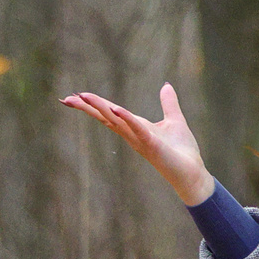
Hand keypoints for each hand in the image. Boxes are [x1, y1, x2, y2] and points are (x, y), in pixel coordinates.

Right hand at [62, 84, 214, 204]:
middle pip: (106, 117)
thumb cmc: (182, 150)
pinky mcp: (152, 145)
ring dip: (101, 108)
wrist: (193, 172)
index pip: (111, 113)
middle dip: (87, 107)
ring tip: (83, 97)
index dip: (94, 104)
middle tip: (66, 98)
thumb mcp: (175, 120)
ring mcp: (140, 140)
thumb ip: (169, 103)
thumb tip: (166, 86)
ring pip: (116, 121)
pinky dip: (127, 119)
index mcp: (136, 126)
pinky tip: (116, 109)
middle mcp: (133, 134)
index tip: (74, 96)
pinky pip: (137, 130)